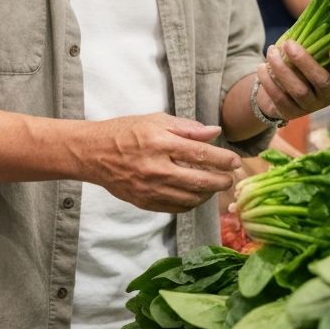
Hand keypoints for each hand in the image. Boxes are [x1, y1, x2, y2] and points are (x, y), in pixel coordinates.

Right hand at [81, 113, 240, 213]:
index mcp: (160, 143)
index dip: (222, 159)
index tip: (235, 162)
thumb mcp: (155, 120)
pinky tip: (196, 195)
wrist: (93, 153)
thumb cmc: (125, 132)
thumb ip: (186, 128)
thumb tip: (214, 133)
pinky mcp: (144, 202)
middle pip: (200, 180)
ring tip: (214, 186)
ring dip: (208, 194)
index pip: (200, 153)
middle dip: (221, 181)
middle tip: (230, 178)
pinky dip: (191, 203)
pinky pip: (176, 208)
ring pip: (190, 198)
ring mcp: (150, 189)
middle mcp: (157, 168)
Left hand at [255, 42, 329, 122]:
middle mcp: (329, 93)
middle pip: (321, 80)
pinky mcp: (293, 113)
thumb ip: (314, 36)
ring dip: (282, 69)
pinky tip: (261, 67)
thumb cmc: (299, 62)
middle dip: (304, 61)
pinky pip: (280, 99)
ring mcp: (312, 106)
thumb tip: (314, 7)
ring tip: (270, 52)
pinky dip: (269, 81)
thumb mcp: (309, 50)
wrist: (279, 89)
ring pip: (299, 90)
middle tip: (288, 44)